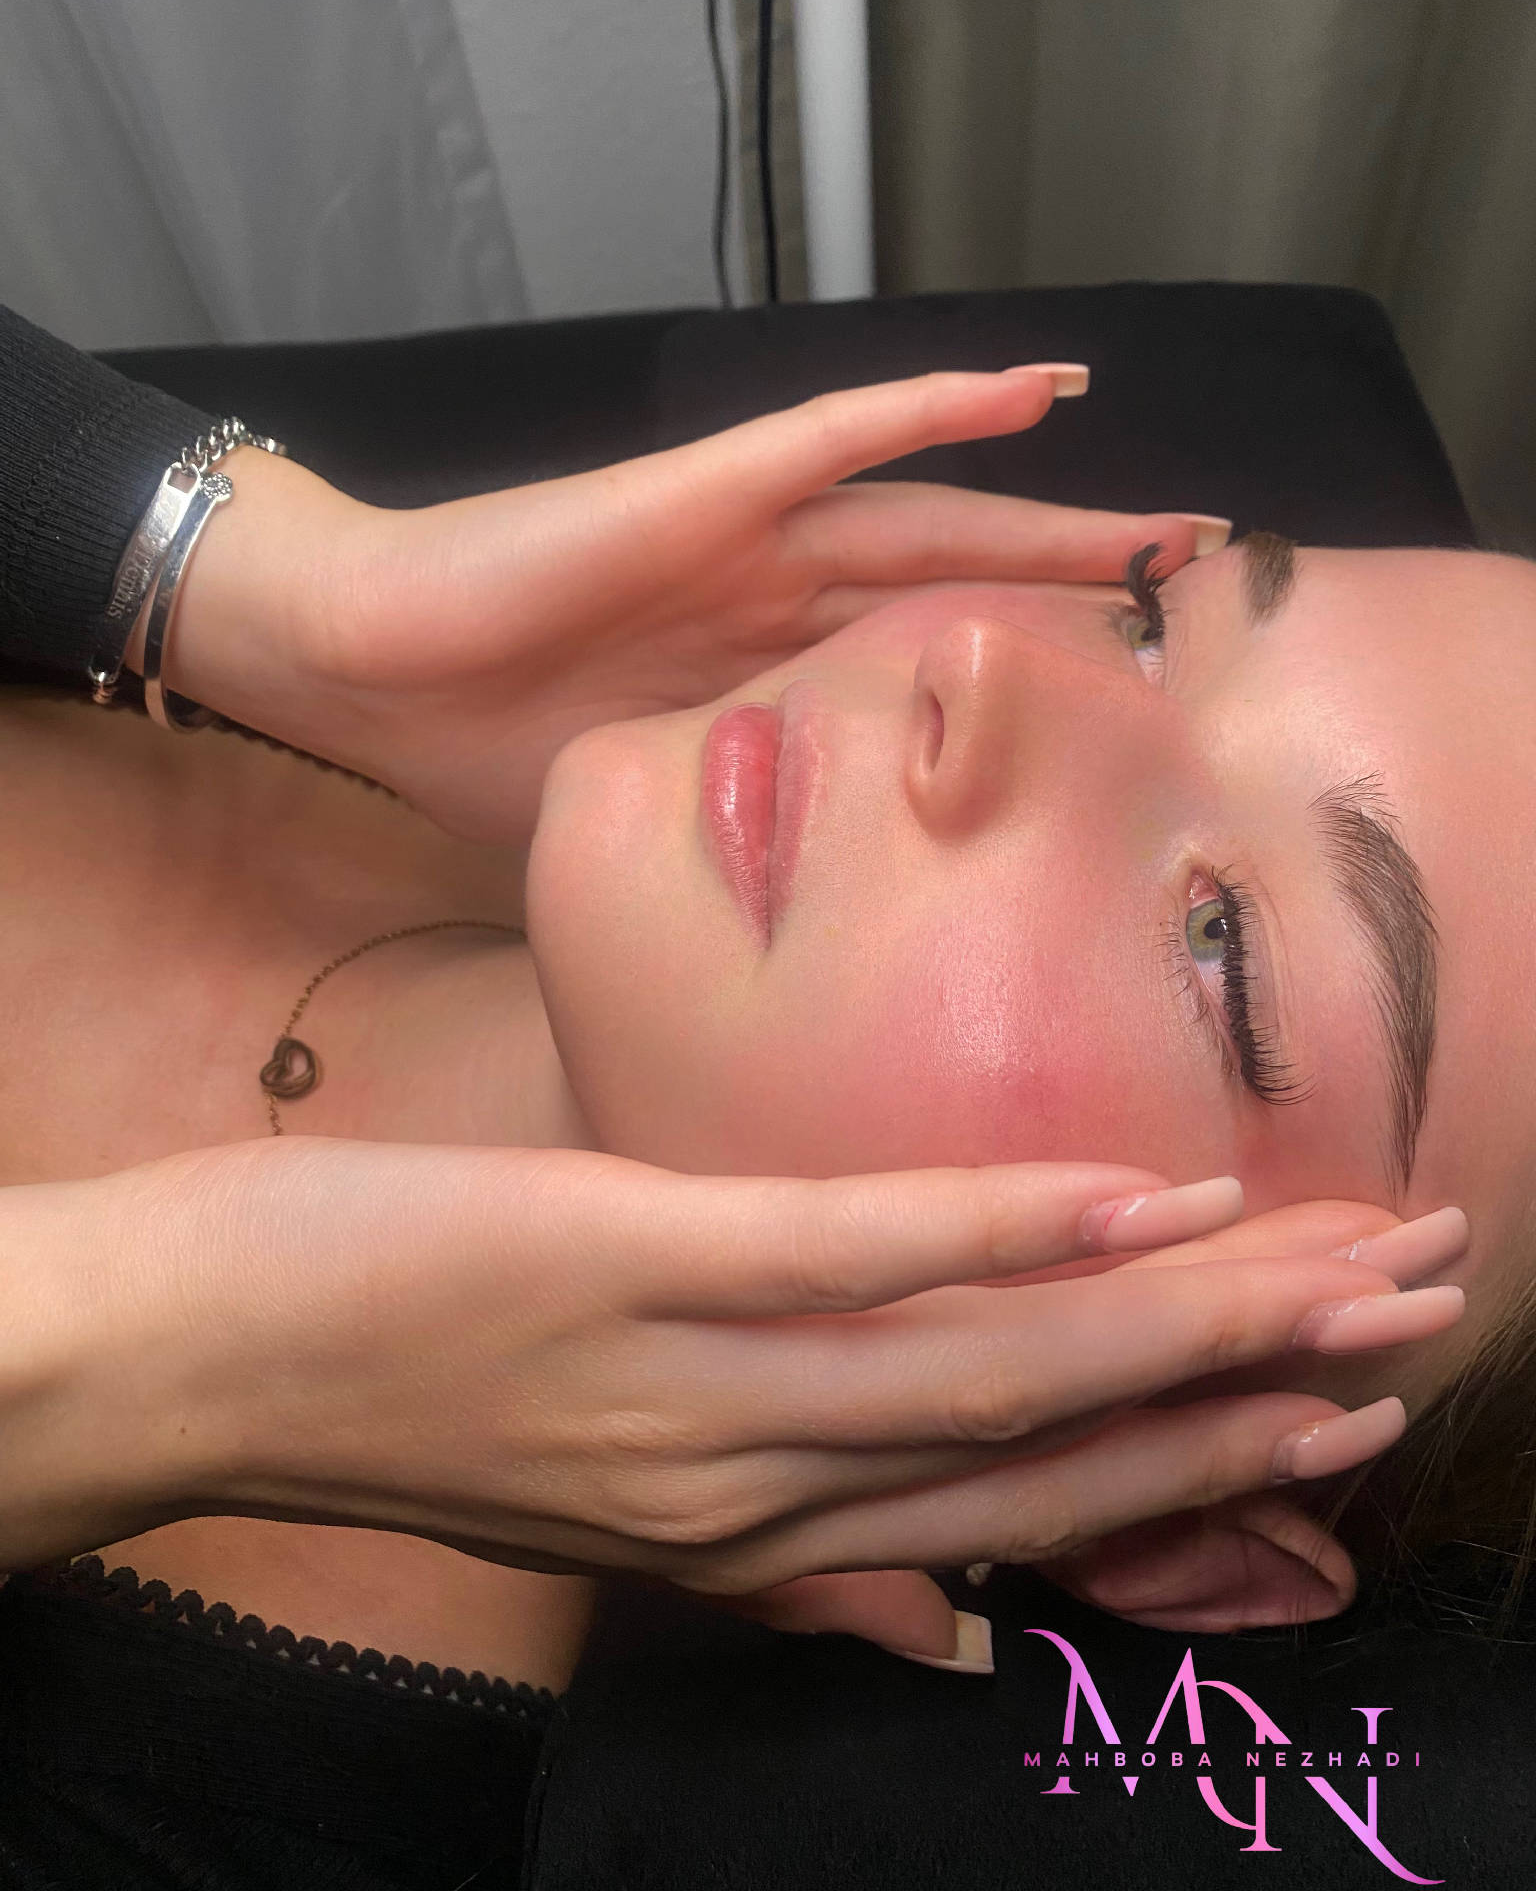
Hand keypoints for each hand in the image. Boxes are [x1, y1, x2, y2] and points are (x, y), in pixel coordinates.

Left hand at [0, 1145, 1452, 1658]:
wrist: (195, 1358)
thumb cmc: (425, 1390)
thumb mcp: (628, 1510)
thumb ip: (798, 1564)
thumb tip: (942, 1618)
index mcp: (767, 1538)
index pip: (1028, 1511)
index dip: (1204, 1468)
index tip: (1343, 1415)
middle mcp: (762, 1492)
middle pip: (1049, 1439)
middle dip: (1247, 1383)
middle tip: (1412, 1312)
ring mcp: (699, 1386)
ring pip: (985, 1361)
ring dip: (1179, 1308)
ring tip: (1332, 1254)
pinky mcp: (634, 1267)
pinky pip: (845, 1259)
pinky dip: (1000, 1230)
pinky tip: (1130, 1200)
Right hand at [165, 367, 1230, 840]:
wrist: (368, 668)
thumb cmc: (482, 750)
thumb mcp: (642, 826)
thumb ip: (734, 859)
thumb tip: (801, 977)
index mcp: (767, 687)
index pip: (920, 693)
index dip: (1020, 713)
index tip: (1125, 751)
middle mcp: (778, 605)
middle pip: (958, 603)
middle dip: (1075, 617)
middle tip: (1193, 635)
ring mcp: (749, 541)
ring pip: (930, 518)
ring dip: (1050, 519)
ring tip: (1171, 532)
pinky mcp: (701, 492)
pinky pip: (834, 436)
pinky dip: (931, 408)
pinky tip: (1033, 392)